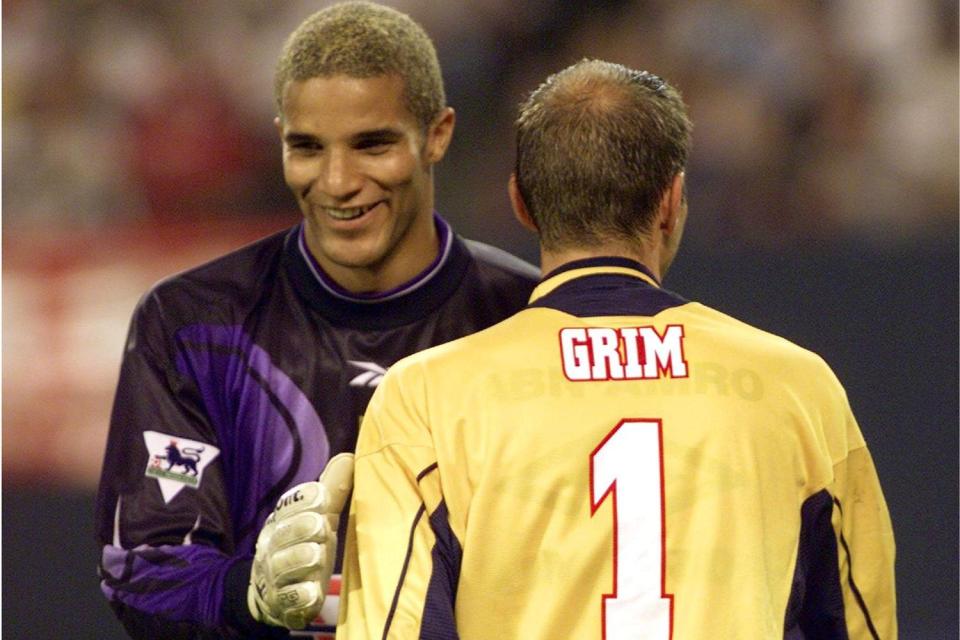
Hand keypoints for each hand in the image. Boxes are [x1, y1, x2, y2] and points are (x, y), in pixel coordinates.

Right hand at [247, 453, 353, 628]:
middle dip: (300, 528)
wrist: (272, 591)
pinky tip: (311, 593)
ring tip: (316, 555)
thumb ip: (333, 490)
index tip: (320, 495)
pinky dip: (300, 597)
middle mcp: (274, 547)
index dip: (302, 501)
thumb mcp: (318, 516)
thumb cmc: (302, 543)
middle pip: (283, 535)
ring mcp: (277, 577)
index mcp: (282, 521)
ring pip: (284, 567)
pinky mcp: (285, 604)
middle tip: (320, 525)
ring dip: (299, 559)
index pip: (287, 507)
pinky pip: (289, 600)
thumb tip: (349, 457)